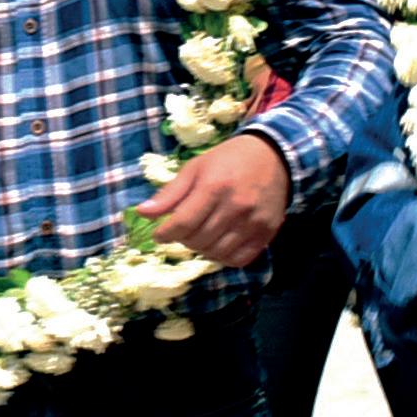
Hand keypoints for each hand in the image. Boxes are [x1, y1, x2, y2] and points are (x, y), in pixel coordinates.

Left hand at [136, 129, 291, 269]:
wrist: (274, 156)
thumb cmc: (229, 160)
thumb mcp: (196, 168)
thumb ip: (170, 193)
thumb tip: (142, 212)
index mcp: (215, 186)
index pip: (183, 224)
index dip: (165, 234)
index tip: (160, 234)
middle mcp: (235, 207)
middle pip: (198, 240)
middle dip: (183, 239)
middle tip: (183, 230)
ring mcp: (253, 222)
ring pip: (216, 253)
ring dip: (202, 249)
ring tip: (200, 235)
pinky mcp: (266, 233)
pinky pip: (238, 259)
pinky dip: (223, 257)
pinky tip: (219, 243)